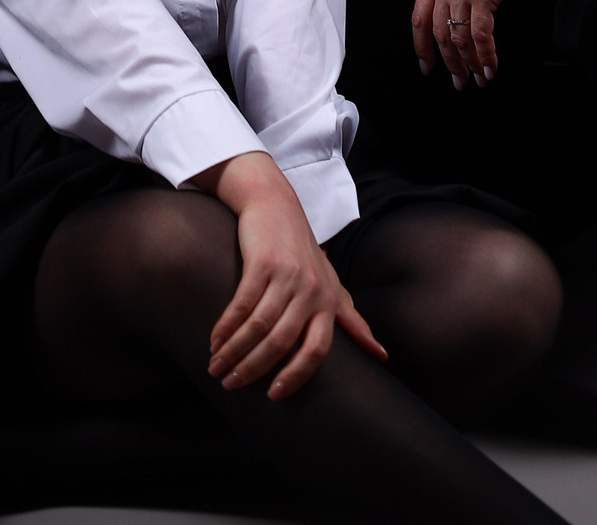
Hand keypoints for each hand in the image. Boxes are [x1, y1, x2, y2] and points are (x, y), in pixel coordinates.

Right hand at [200, 151, 385, 399]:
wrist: (274, 202)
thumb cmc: (302, 249)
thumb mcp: (330, 282)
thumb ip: (351, 318)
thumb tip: (382, 354)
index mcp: (327, 301)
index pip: (317, 350)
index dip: (296, 375)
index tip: (274, 395)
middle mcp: (310, 290)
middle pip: (281, 342)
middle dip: (253, 368)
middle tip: (231, 385)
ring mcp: (286, 275)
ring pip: (258, 326)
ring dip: (233, 352)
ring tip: (216, 368)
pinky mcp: (261, 262)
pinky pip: (241, 304)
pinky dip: (225, 327)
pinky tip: (213, 342)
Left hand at [411, 0, 538, 85]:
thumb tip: (460, 0)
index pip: (419, 17)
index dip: (421, 45)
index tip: (427, 65)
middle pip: (439, 34)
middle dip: (449, 62)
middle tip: (458, 82)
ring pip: (459, 39)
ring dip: (469, 64)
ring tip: (478, 80)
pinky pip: (481, 35)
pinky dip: (486, 56)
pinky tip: (491, 68)